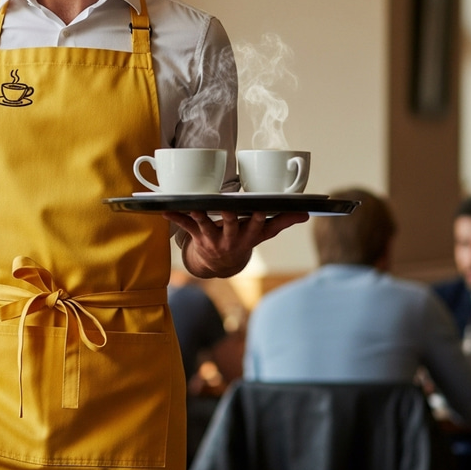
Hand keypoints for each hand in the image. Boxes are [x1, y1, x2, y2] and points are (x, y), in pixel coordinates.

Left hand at [163, 210, 308, 277]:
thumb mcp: (263, 234)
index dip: (257, 218)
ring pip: (205, 226)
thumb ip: (281, 221)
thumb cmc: (243, 240)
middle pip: (230, 226)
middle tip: (227, 206)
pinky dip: (175, 217)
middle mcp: (231, 239)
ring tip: (193, 205)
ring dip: (199, 215)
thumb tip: (306, 213)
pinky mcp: (197, 237)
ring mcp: (213, 239)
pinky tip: (164, 210)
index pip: (256, 226)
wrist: (219, 264)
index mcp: (248, 236)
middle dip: (228, 217)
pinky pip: (185, 226)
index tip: (259, 208)